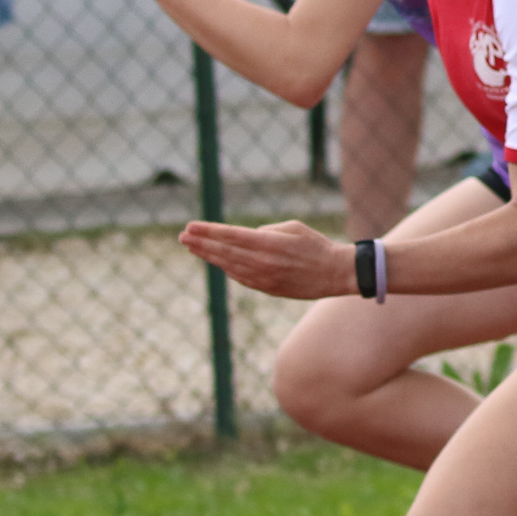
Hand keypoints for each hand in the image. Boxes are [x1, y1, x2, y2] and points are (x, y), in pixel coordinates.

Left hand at [178, 218, 353, 299]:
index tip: (190, 227)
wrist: (334, 273)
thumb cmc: (315, 245)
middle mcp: (262, 262)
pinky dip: (226, 268)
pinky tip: (217, 262)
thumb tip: (246, 237)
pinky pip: (240, 277)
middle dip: (201, 243)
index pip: (230, 236)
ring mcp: (263, 278)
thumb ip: (266, 231)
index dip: (208, 231)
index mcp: (269, 243)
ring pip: (228, 266)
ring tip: (192, 247)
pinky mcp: (266, 288)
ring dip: (209, 256)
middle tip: (182, 237)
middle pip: (224, 252)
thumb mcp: (293, 227)